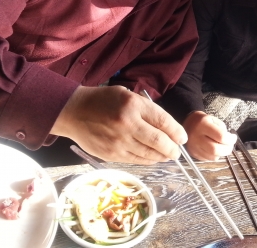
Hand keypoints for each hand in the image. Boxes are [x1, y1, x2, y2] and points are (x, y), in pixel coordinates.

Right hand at [51, 85, 187, 164]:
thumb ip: (146, 110)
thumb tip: (167, 127)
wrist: (74, 112)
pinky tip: (152, 158)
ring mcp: (119, 141)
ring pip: (148, 154)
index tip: (183, 138)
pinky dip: (147, 161)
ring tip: (167, 155)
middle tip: (177, 151)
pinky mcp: (111, 155)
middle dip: (172, 148)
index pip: (163, 121)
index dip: (177, 132)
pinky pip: (135, 160)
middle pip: (159, 141)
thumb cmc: (103, 100)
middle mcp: (128, 124)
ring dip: (161, 156)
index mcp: (133, 105)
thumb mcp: (127, 95)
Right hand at [183, 111, 236, 160]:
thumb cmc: (203, 121)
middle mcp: (196, 136)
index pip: (220, 136)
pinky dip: (214, 156)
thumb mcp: (213, 119)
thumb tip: (229, 141)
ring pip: (212, 156)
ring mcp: (193, 146)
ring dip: (221, 153)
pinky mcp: (193, 153)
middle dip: (227, 149)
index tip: (233, 138)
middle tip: (230, 145)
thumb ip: (222, 129)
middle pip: (215, 149)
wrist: (187, 123)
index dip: (230, 139)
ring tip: (223, 146)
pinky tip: (214, 149)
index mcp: (203, 124)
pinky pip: (207, 159)